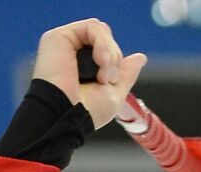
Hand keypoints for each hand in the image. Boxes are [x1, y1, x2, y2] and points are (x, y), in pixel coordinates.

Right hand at [32, 18, 146, 130]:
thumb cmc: (87, 113)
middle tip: (107, 80)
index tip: (112, 83)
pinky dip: (103, 43)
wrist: (66, 116)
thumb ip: (125, 74)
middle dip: (115, 60)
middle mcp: (74, 55)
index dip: (117, 63)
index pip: (108, 51)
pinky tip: (100, 61)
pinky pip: (93, 26)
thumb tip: (140, 58)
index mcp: (84, 68)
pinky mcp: (59, 37)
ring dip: (110, 54)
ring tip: (102, 75)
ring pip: (102, 31)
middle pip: (107, 39)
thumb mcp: (114, 94)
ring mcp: (66, 45)